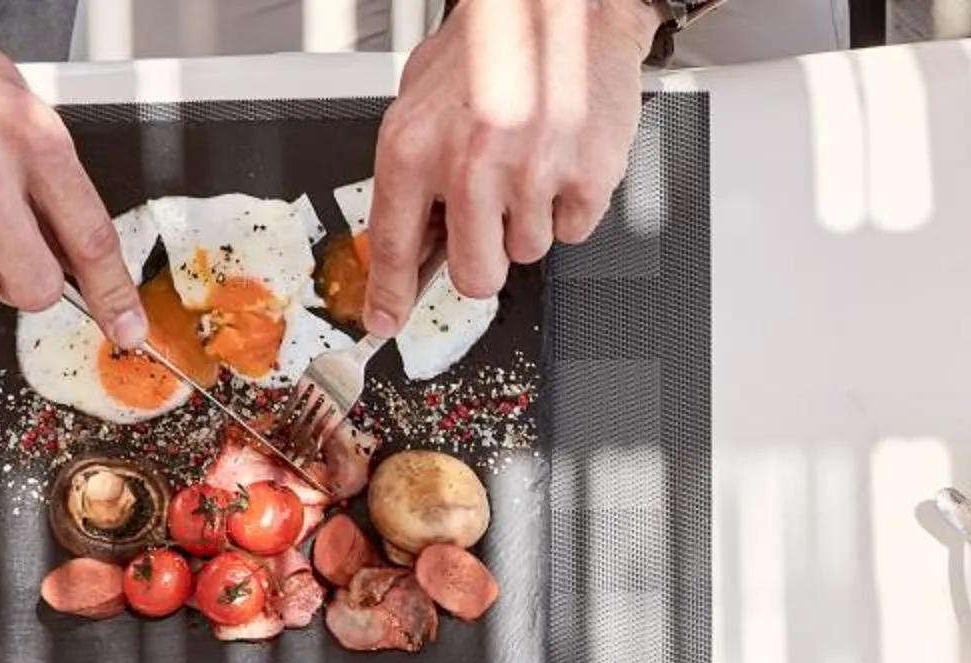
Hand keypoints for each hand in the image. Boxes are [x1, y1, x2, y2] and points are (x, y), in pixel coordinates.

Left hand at [365, 0, 659, 335]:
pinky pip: (575, 229)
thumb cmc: (492, 48)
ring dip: (531, 219)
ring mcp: (530, 177)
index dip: (391, 295)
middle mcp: (469, 166)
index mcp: (415, 146)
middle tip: (491, 226)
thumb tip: (411, 244)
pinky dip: (570, 202)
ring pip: (530, 252)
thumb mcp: (423, 101)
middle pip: (476, 278)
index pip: (395, 245)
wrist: (562, 8)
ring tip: (529, 162)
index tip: (385, 322)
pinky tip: (560, 157)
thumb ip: (414, 174)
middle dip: (485, 261)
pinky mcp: (585, 180)